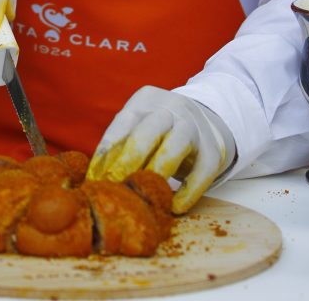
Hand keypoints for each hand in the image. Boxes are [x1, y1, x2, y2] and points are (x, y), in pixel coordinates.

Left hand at [87, 86, 234, 213]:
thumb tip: (94, 179)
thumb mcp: (139, 126)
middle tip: (114, 187)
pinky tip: (174, 207)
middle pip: (148, 131)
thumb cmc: (159, 131)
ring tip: (143, 196)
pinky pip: (201, 172)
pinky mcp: (213, 150)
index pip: (123, 123)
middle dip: (128, 160)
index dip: (108, 151)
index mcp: (146, 100)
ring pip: (175, 147)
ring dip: (157, 172)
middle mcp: (171, 109)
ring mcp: (194, 127)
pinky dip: (188, 192)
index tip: (95, 178)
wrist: (204, 122)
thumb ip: (121, 146)